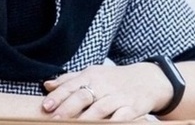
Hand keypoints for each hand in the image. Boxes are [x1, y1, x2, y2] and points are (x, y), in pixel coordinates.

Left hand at [42, 62, 171, 119]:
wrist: (148, 80)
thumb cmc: (114, 79)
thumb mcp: (93, 74)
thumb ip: (70, 80)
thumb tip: (47, 85)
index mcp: (92, 76)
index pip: (72, 85)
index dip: (58, 96)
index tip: (46, 107)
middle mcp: (104, 85)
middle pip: (83, 96)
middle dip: (68, 109)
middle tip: (55, 119)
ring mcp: (118, 97)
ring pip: (100, 108)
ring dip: (86, 119)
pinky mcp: (132, 109)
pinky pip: (120, 118)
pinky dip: (111, 124)